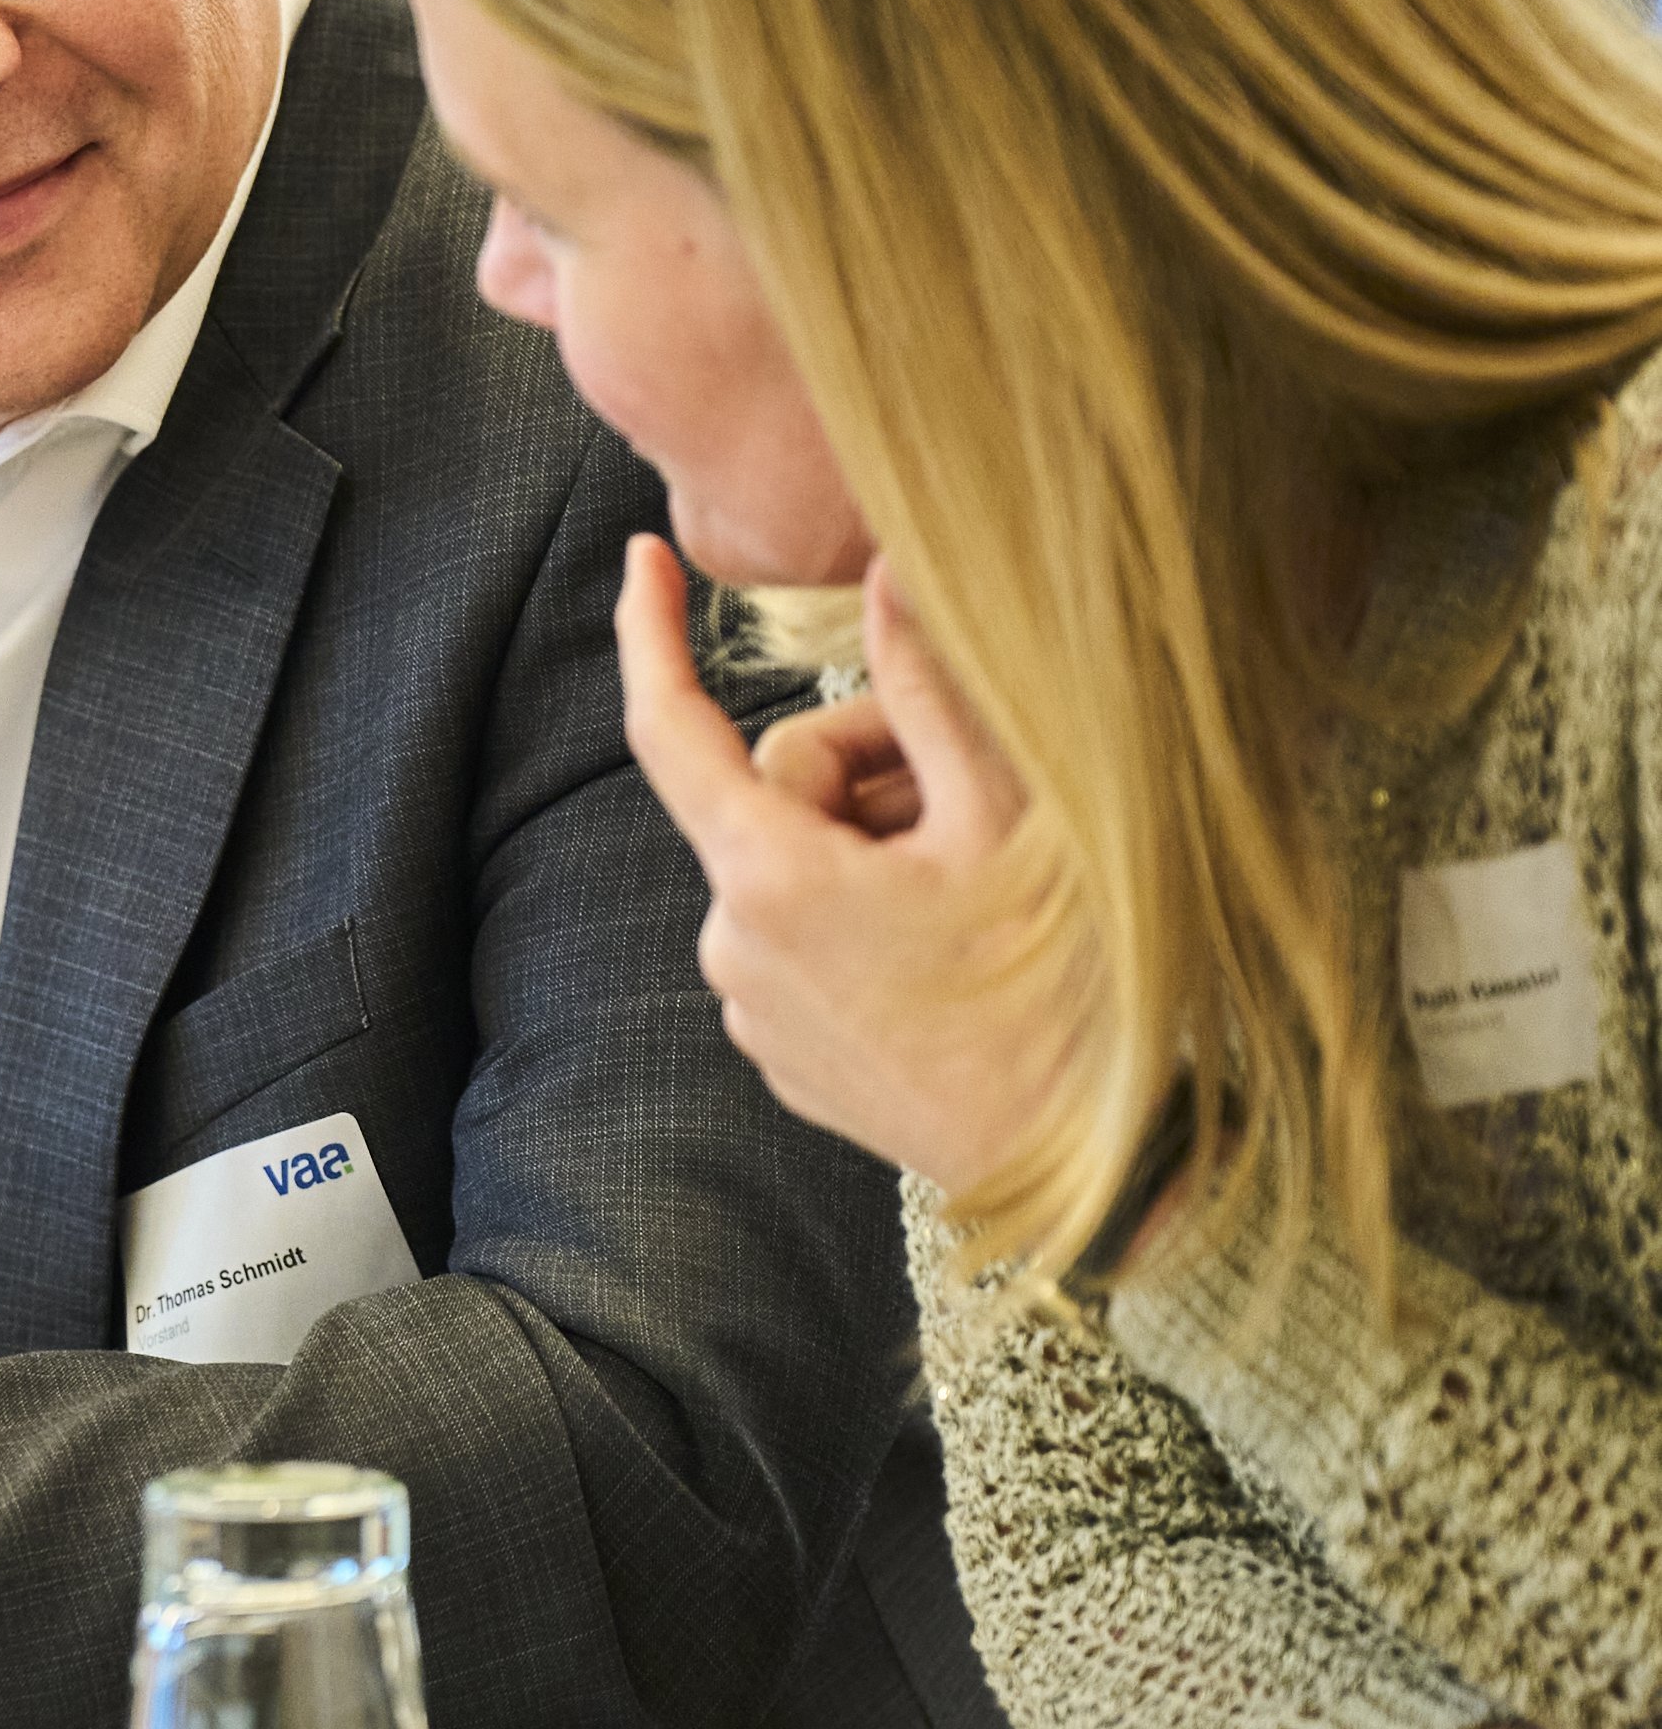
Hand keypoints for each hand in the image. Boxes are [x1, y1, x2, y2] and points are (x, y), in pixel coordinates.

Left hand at [611, 538, 1074, 1190]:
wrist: (1089, 1166)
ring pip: (798, 866)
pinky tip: (958, 944)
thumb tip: (888, 580)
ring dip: (879, 844)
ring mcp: (756, 1010)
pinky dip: (869, 914)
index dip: (649, 632)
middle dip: (873, 766)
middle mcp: (735, 947)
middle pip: (779, 793)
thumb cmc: (1063, 990)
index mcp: (768, 879)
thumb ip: (934, 693)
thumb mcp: (1011, 820)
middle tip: (978, 789)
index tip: (640, 562)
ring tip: (982, 881)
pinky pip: (807, 940)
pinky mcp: (787, 1055)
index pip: (671, 727)